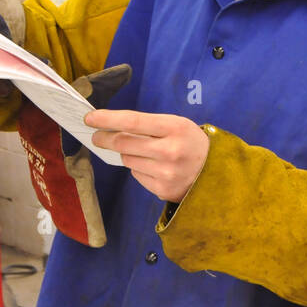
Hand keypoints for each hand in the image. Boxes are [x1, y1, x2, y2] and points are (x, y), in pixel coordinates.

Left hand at [85, 109, 210, 202]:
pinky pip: (137, 175)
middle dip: (106, 139)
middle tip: (97, 136)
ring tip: (145, 152)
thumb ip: (149, 126)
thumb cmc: (191, 142)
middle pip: (124, 143)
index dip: (108, 119)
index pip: (133, 121)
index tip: (89, 118)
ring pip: (128, 160)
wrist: (217, 172)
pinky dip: (139, 168)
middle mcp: (170, 151)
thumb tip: (111, 129)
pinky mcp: (162, 189)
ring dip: (127, 154)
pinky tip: (155, 167)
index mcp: (176, 128)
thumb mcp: (177, 125)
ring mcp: (166, 173)